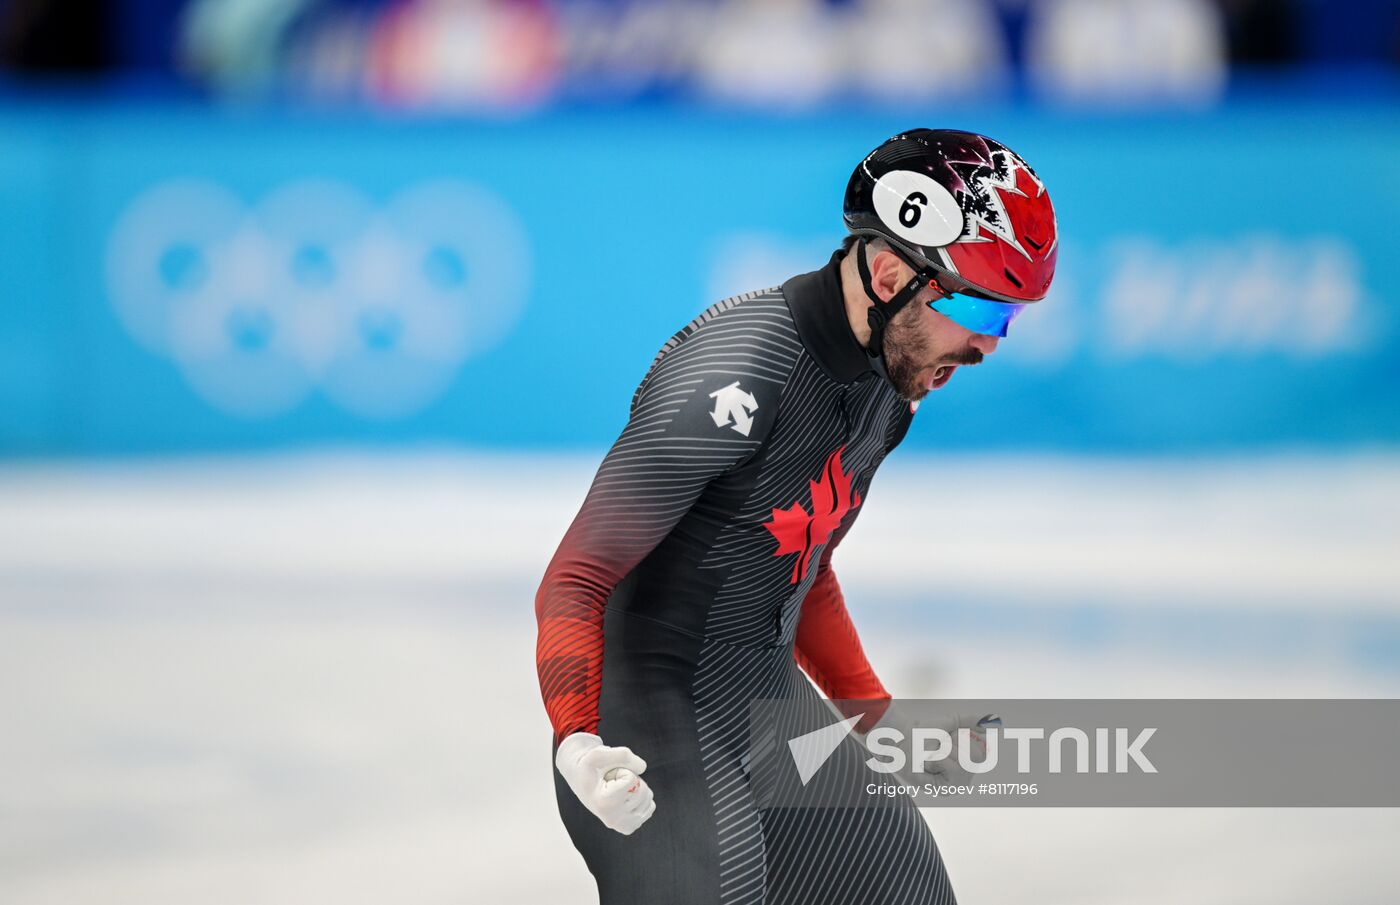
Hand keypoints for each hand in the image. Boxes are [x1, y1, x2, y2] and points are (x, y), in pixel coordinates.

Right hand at [555, 732, 656, 834]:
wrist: (580, 780)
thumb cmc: (589, 766)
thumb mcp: (598, 753)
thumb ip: (623, 754)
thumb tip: (643, 767)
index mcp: (604, 803)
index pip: (632, 779)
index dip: (622, 771)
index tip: (607, 776)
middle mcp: (613, 819)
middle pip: (643, 789)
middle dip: (630, 778)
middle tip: (612, 782)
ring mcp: (622, 826)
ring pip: (648, 796)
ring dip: (635, 787)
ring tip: (616, 789)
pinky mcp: (629, 827)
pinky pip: (650, 806)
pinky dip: (640, 797)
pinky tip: (623, 798)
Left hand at [860, 703, 999, 785]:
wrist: (904, 738)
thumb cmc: (924, 731)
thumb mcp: (952, 722)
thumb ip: (972, 721)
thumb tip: (993, 721)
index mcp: (966, 766)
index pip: (981, 753)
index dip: (965, 740)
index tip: (948, 738)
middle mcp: (962, 780)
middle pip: (976, 758)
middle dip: (955, 746)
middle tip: (939, 746)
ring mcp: (953, 787)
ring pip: (966, 763)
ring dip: (946, 752)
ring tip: (932, 755)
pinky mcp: (943, 791)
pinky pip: (954, 768)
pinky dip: (940, 759)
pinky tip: (928, 763)